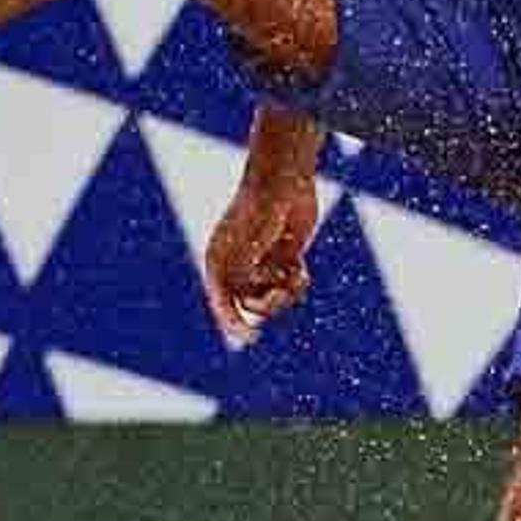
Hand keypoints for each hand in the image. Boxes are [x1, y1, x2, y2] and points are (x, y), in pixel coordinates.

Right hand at [202, 170, 319, 344]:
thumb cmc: (258, 211)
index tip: (251, 339)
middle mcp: (239, 265)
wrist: (284, 181)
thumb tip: (244, 308)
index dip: (233, 324)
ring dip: (286, 296)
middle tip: (280, 293)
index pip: (222, 303)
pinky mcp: (286, 258)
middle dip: (267, 305)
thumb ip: (241, 279)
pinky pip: (291, 287)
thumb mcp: (246, 249)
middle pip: (249, 305)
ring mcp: (262, 262)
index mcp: (219, 263)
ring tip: (294, 280)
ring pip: (273, 298)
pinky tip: (301, 271)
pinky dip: (298, 284)